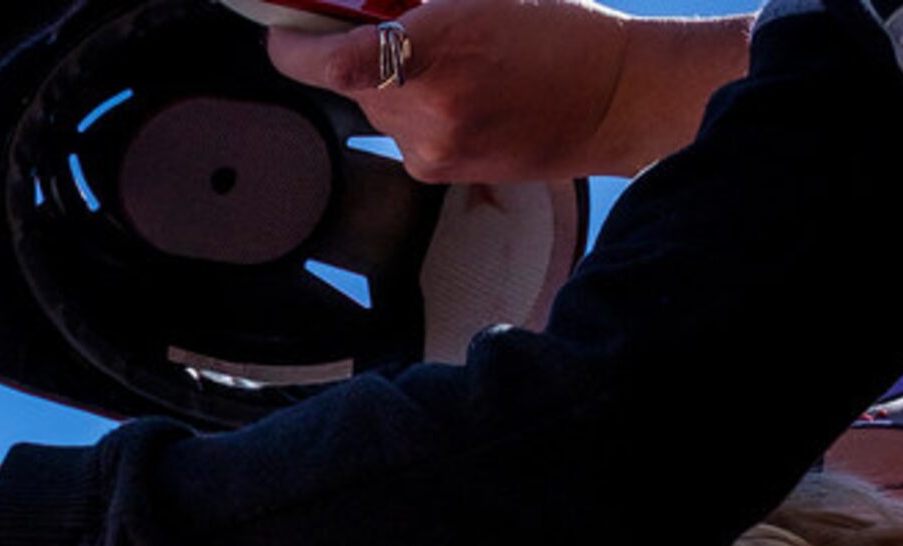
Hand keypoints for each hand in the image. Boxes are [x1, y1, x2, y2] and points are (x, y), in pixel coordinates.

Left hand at [263, 0, 633, 183]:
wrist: (617, 98)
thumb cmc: (562, 34)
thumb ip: (417, 4)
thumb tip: (362, 8)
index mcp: (434, 51)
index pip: (332, 62)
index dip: (295, 48)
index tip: (284, 33)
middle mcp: (424, 108)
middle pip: (351, 82)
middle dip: (361, 53)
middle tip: (399, 29)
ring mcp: (428, 147)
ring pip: (377, 108)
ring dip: (394, 83)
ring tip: (453, 66)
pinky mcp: (437, 172)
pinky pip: (403, 133)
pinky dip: (417, 110)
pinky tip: (464, 96)